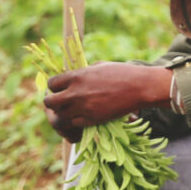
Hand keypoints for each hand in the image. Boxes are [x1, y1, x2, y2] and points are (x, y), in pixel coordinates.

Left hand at [42, 63, 173, 139]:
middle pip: (50, 102)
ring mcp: (84, 108)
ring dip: (64, 112)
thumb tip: (74, 75)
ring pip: (61, 115)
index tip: (60, 88)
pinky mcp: (93, 119)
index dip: (54, 86)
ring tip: (73, 109)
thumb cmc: (122, 72)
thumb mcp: (99, 66)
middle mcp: (76, 93)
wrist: (140, 87)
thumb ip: (83, 72)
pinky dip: (76, 120)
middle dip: (53, 102)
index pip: (52, 84)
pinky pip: (74, 123)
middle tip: (61, 101)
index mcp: (77, 76)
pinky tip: (84, 115)